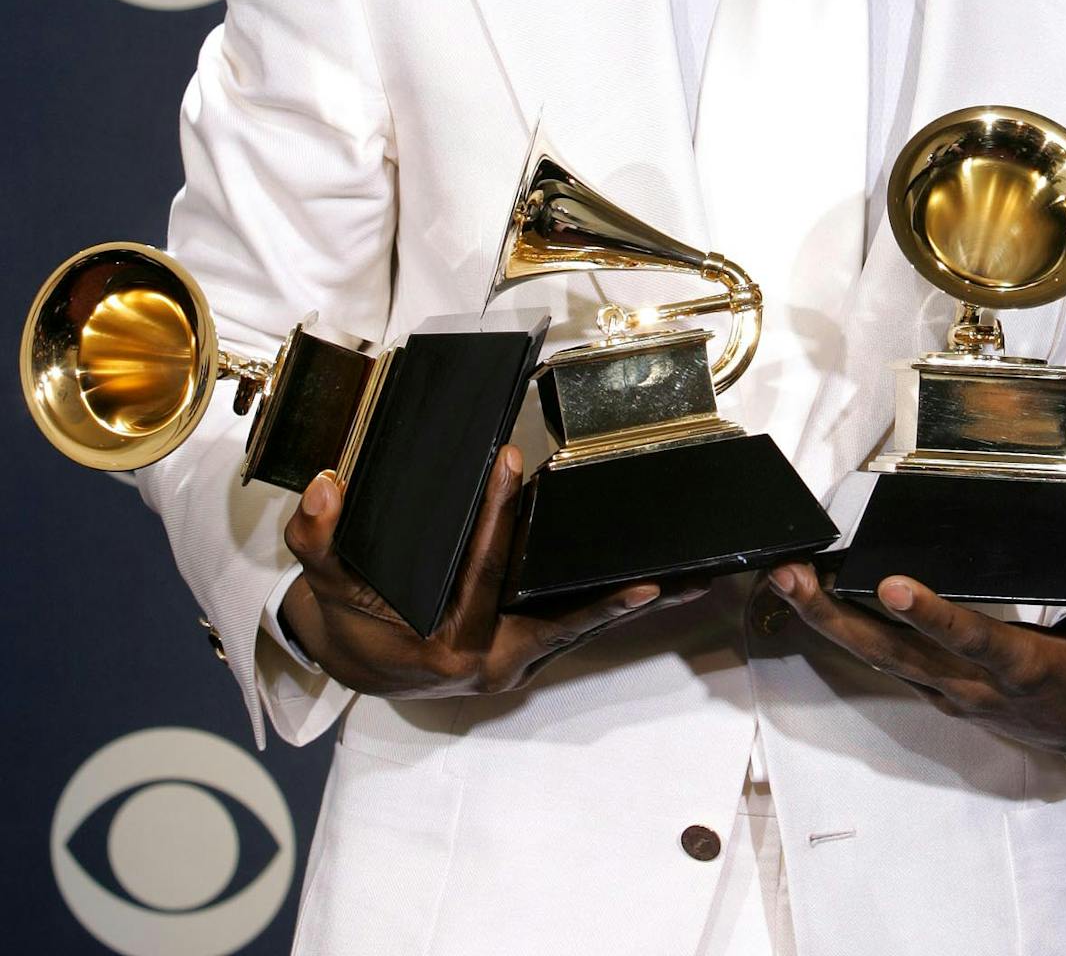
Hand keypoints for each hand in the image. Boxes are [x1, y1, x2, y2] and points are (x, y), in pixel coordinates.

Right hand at [278, 445, 703, 697]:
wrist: (359, 659)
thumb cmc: (349, 620)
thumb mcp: (325, 583)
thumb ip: (318, 539)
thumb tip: (325, 488)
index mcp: (443, 645)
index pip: (476, 574)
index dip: (491, 516)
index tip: (509, 462)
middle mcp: (490, 658)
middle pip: (558, 622)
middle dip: (609, 601)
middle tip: (655, 579)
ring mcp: (516, 656)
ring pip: (580, 628)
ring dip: (632, 605)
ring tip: (690, 582)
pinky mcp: (530, 645)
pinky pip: (577, 624)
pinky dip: (614, 604)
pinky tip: (660, 582)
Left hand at [760, 529, 1065, 753]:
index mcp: (1026, 666)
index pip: (975, 639)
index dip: (934, 616)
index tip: (892, 586)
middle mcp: (975, 683)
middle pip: (896, 655)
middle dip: (839, 619)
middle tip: (792, 577)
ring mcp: (948, 690)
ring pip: (877, 659)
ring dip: (824, 621)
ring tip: (782, 577)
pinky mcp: (934, 687)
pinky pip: (880, 659)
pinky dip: (840, 630)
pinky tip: (808, 597)